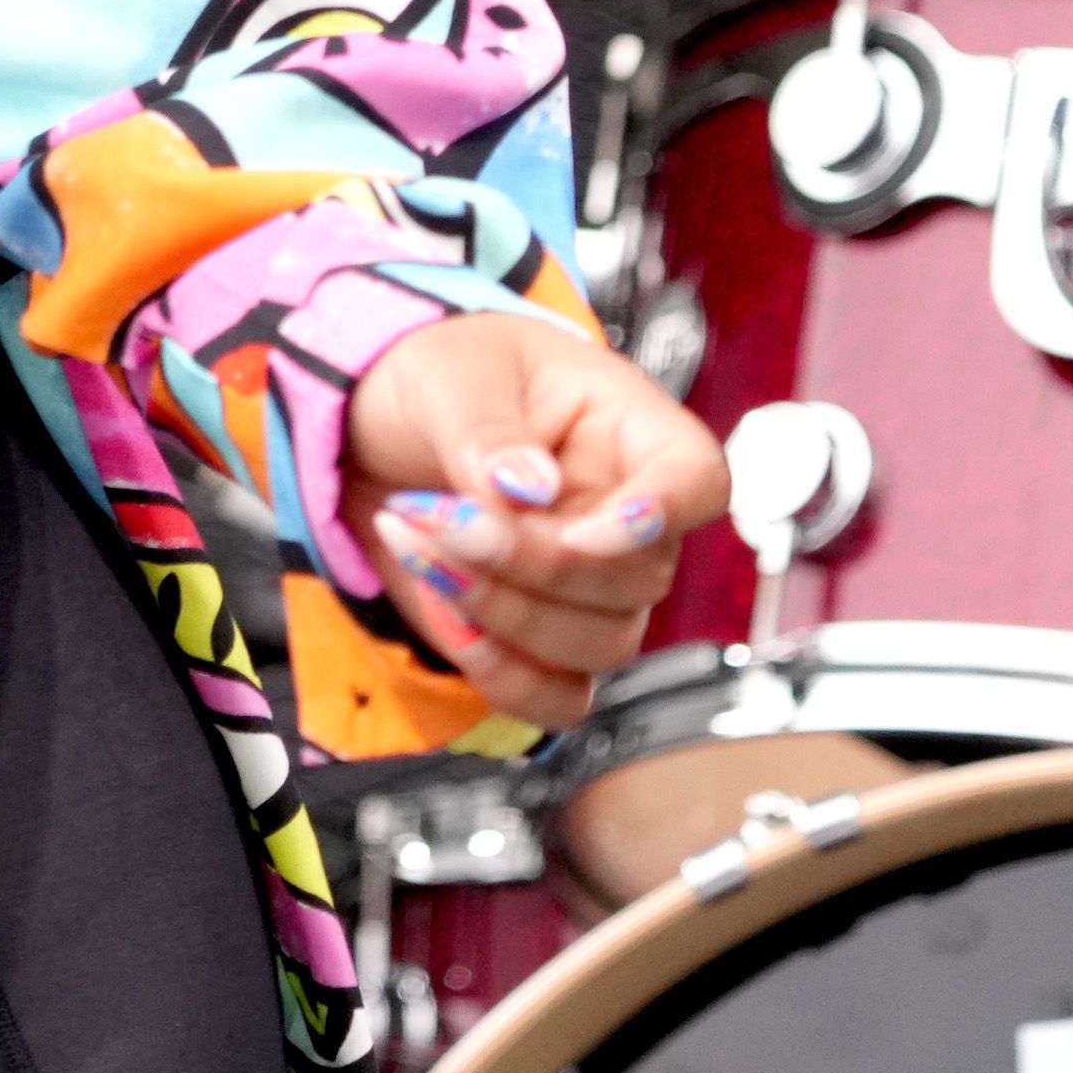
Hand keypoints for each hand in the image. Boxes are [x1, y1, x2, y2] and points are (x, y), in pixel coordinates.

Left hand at [335, 306, 727, 728]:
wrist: (375, 430)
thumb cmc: (438, 377)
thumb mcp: (451, 374)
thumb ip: (487, 430)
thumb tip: (526, 488)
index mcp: (630, 429)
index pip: (697, 479)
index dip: (661, 514)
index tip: (580, 528)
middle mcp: (628, 516)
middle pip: (638, 579)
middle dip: (530, 563)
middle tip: (439, 519)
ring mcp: (594, 588)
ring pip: (601, 645)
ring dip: (502, 613)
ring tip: (419, 546)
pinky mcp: (546, 643)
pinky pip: (561, 698)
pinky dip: (502, 675)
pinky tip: (444, 611)